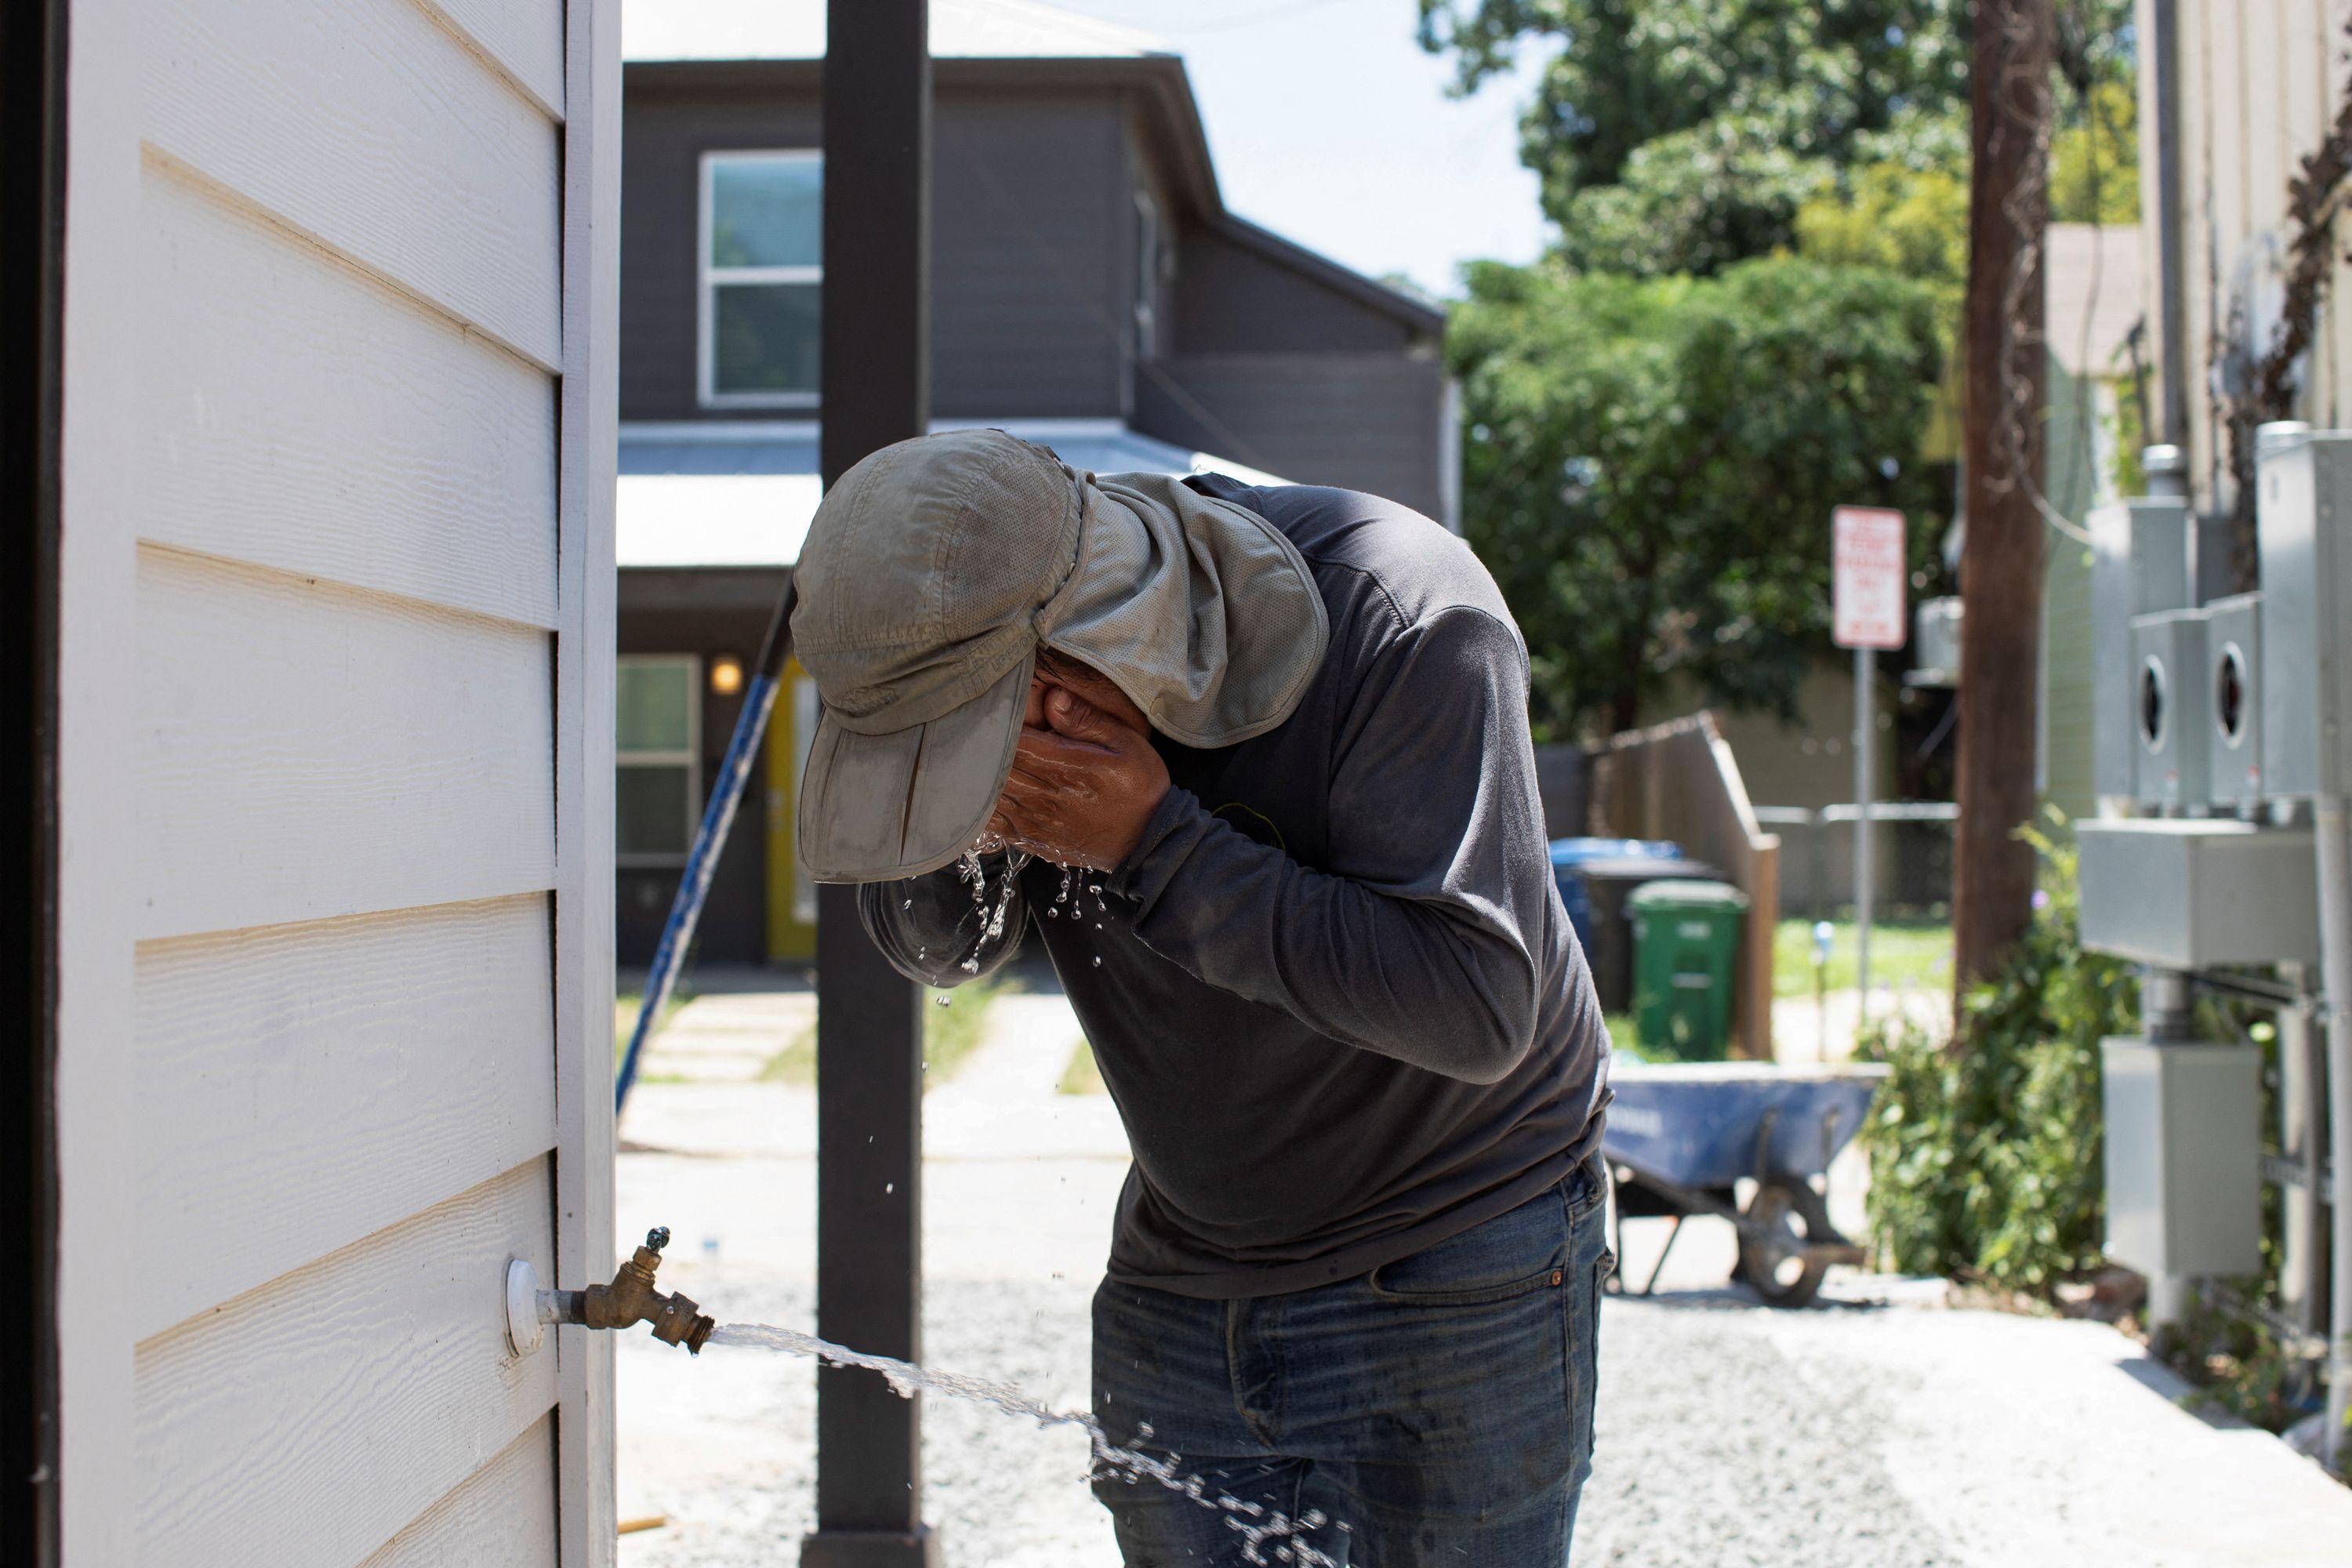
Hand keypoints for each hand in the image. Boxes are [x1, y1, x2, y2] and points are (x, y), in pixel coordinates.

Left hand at [987, 687, 1169, 869]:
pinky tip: (979, 791)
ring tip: (972, 756)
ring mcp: (1035, 822)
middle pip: (994, 768)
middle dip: (981, 748)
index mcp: (1065, 768)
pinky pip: (994, 824)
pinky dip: (982, 806)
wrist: (1148, 840)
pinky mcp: (1032, 839)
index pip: (1012, 742)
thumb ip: (1087, 720)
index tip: (992, 710)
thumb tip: (1052, 696)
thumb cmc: (1138, 787)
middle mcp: (1044, 796)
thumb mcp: (1126, 744)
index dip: (996, 725)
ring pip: (988, 796)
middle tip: (975, 728)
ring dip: (977, 776)